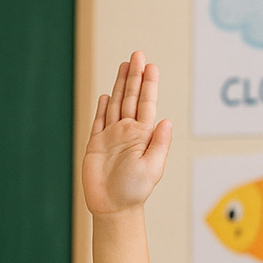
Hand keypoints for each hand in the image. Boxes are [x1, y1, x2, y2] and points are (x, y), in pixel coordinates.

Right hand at [81, 51, 172, 215]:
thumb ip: (159, 144)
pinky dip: (103, 107)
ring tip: (124, 65)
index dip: (148, 84)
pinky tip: (107, 94)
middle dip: (134, 76)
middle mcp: (128, 132)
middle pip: (131, 97)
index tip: (150, 65)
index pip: (146, 103)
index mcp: (143, 135)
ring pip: (116, 104)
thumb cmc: (134, 192)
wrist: (112, 207)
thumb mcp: (152, 168)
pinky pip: (99, 121)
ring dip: (120, 85)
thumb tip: (166, 120)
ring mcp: (111, 136)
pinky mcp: (96, 144)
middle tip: (137, 54)